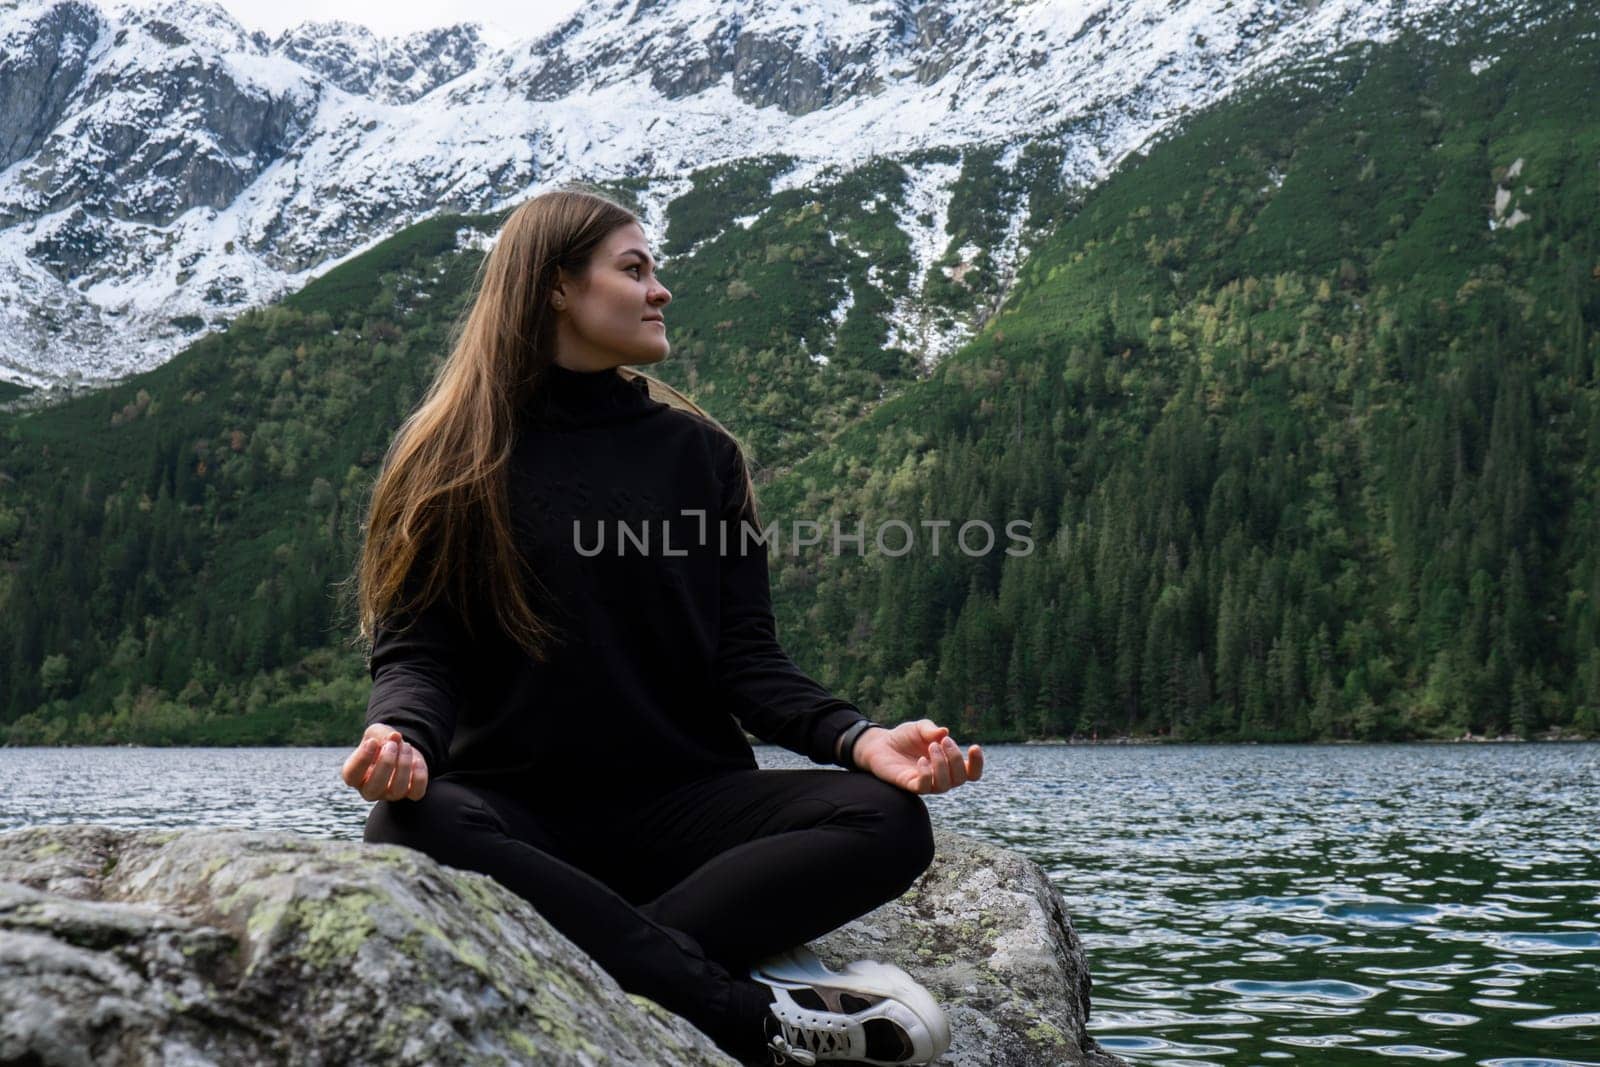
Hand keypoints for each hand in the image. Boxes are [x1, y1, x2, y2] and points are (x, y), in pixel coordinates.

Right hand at [341, 723, 429, 801]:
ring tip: (405, 746)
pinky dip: (419, 777)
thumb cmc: (381, 742)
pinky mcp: (410, 793)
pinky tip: (417, 761)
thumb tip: (394, 737)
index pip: (351, 775)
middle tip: (391, 745)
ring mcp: (390, 794)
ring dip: (404, 765)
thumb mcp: (375, 733)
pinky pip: (417, 793)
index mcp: (354, 776)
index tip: (372, 742)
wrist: (399, 748)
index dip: (362, 759)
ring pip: (397, 790)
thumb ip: (380, 734)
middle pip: (373, 788)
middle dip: (385, 763)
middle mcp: (370, 790)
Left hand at [854, 719, 982, 794]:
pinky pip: (924, 787)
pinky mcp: (910, 785)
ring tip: (931, 747)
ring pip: (945, 785)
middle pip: (961, 778)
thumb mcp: (919, 728)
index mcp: (948, 763)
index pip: (971, 772)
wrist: (880, 744)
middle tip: (943, 741)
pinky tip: (921, 760)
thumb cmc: (904, 737)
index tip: (974, 746)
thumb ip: (931, 730)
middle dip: (956, 758)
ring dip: (942, 764)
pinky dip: (927, 774)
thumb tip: (944, 732)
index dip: (977, 764)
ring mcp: (926, 783)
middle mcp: (940, 776)